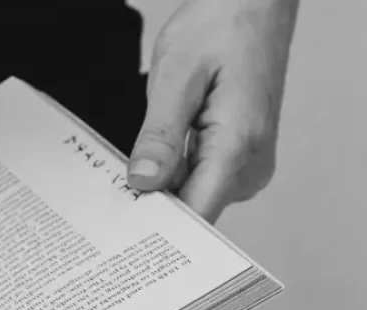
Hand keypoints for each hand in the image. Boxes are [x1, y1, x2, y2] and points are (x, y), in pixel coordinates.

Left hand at [127, 0, 298, 222]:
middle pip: (193, 210)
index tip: (121, 230)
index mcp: (239, 146)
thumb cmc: (222, 27)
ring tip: (135, 168)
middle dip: (152, 206)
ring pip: (193, 196)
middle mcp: (251, 165)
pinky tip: (152, 159)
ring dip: (159, 188)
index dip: (158, 229)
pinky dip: (171, 174)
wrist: (254, 5)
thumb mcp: (177, 75)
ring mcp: (247, 164)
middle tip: (112, 197)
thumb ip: (160, 135)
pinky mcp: (238, 157)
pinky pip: (199, 179)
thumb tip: (144, 182)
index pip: (198, 216)